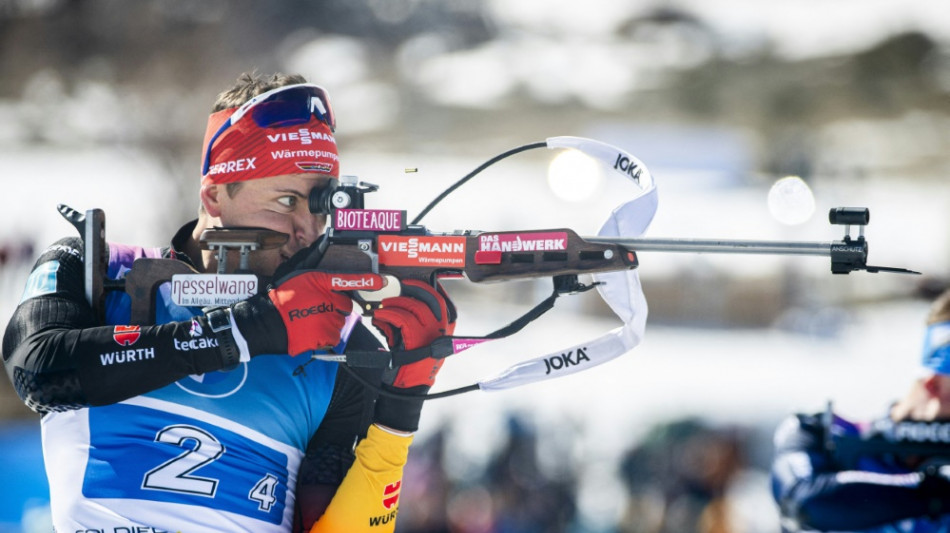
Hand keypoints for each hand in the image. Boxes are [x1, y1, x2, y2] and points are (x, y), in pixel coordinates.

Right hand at [230, 271, 383, 355]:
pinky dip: (323, 336)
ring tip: (309, 319)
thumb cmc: (279, 297)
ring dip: (328, 321)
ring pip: (338, 321)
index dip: (368, 280)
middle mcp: (329, 300)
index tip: (382, 281)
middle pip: (345, 305)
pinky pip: (331, 337)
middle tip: (316, 307)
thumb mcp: (295, 272)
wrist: (265, 322)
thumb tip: (322, 243)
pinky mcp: (325, 337)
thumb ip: (312, 260)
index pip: (350, 279)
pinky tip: (309, 330)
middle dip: (335, 306)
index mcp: (322, 282)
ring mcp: (329, 320)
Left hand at [372, 279, 456, 387]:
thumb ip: (416, 320)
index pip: (442, 299)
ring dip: (395, 303)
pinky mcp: (417, 338)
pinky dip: (387, 315)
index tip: (414, 282)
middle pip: (431, 297)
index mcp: (447, 327)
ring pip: (413, 305)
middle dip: (414, 288)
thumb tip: (404, 300)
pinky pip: (401, 318)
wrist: (409, 387)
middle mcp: (443, 328)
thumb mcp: (420, 339)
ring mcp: (431, 332)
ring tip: (384, 307)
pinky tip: (380, 317)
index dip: (428, 287)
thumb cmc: (413, 363)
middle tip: (402, 286)